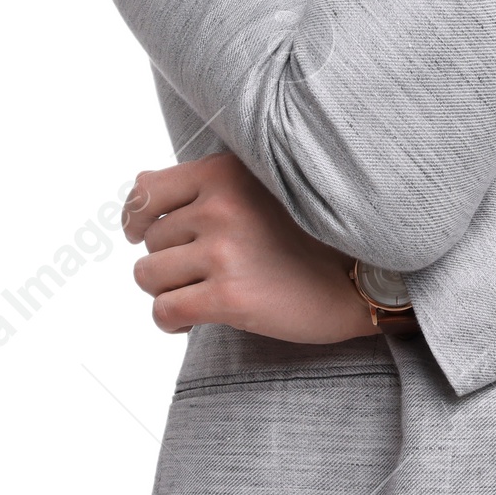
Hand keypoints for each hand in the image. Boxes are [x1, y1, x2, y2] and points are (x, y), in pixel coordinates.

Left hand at [123, 151, 376, 343]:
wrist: (359, 277)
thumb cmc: (310, 232)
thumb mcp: (261, 186)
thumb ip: (206, 184)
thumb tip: (138, 187)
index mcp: (227, 172)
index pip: (146, 190)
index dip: (136, 216)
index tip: (140, 232)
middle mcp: (221, 206)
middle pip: (150, 240)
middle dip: (169, 259)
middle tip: (206, 269)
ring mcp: (225, 252)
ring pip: (149, 277)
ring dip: (170, 290)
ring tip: (202, 293)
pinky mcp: (230, 298)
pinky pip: (164, 312)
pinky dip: (172, 322)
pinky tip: (197, 320)